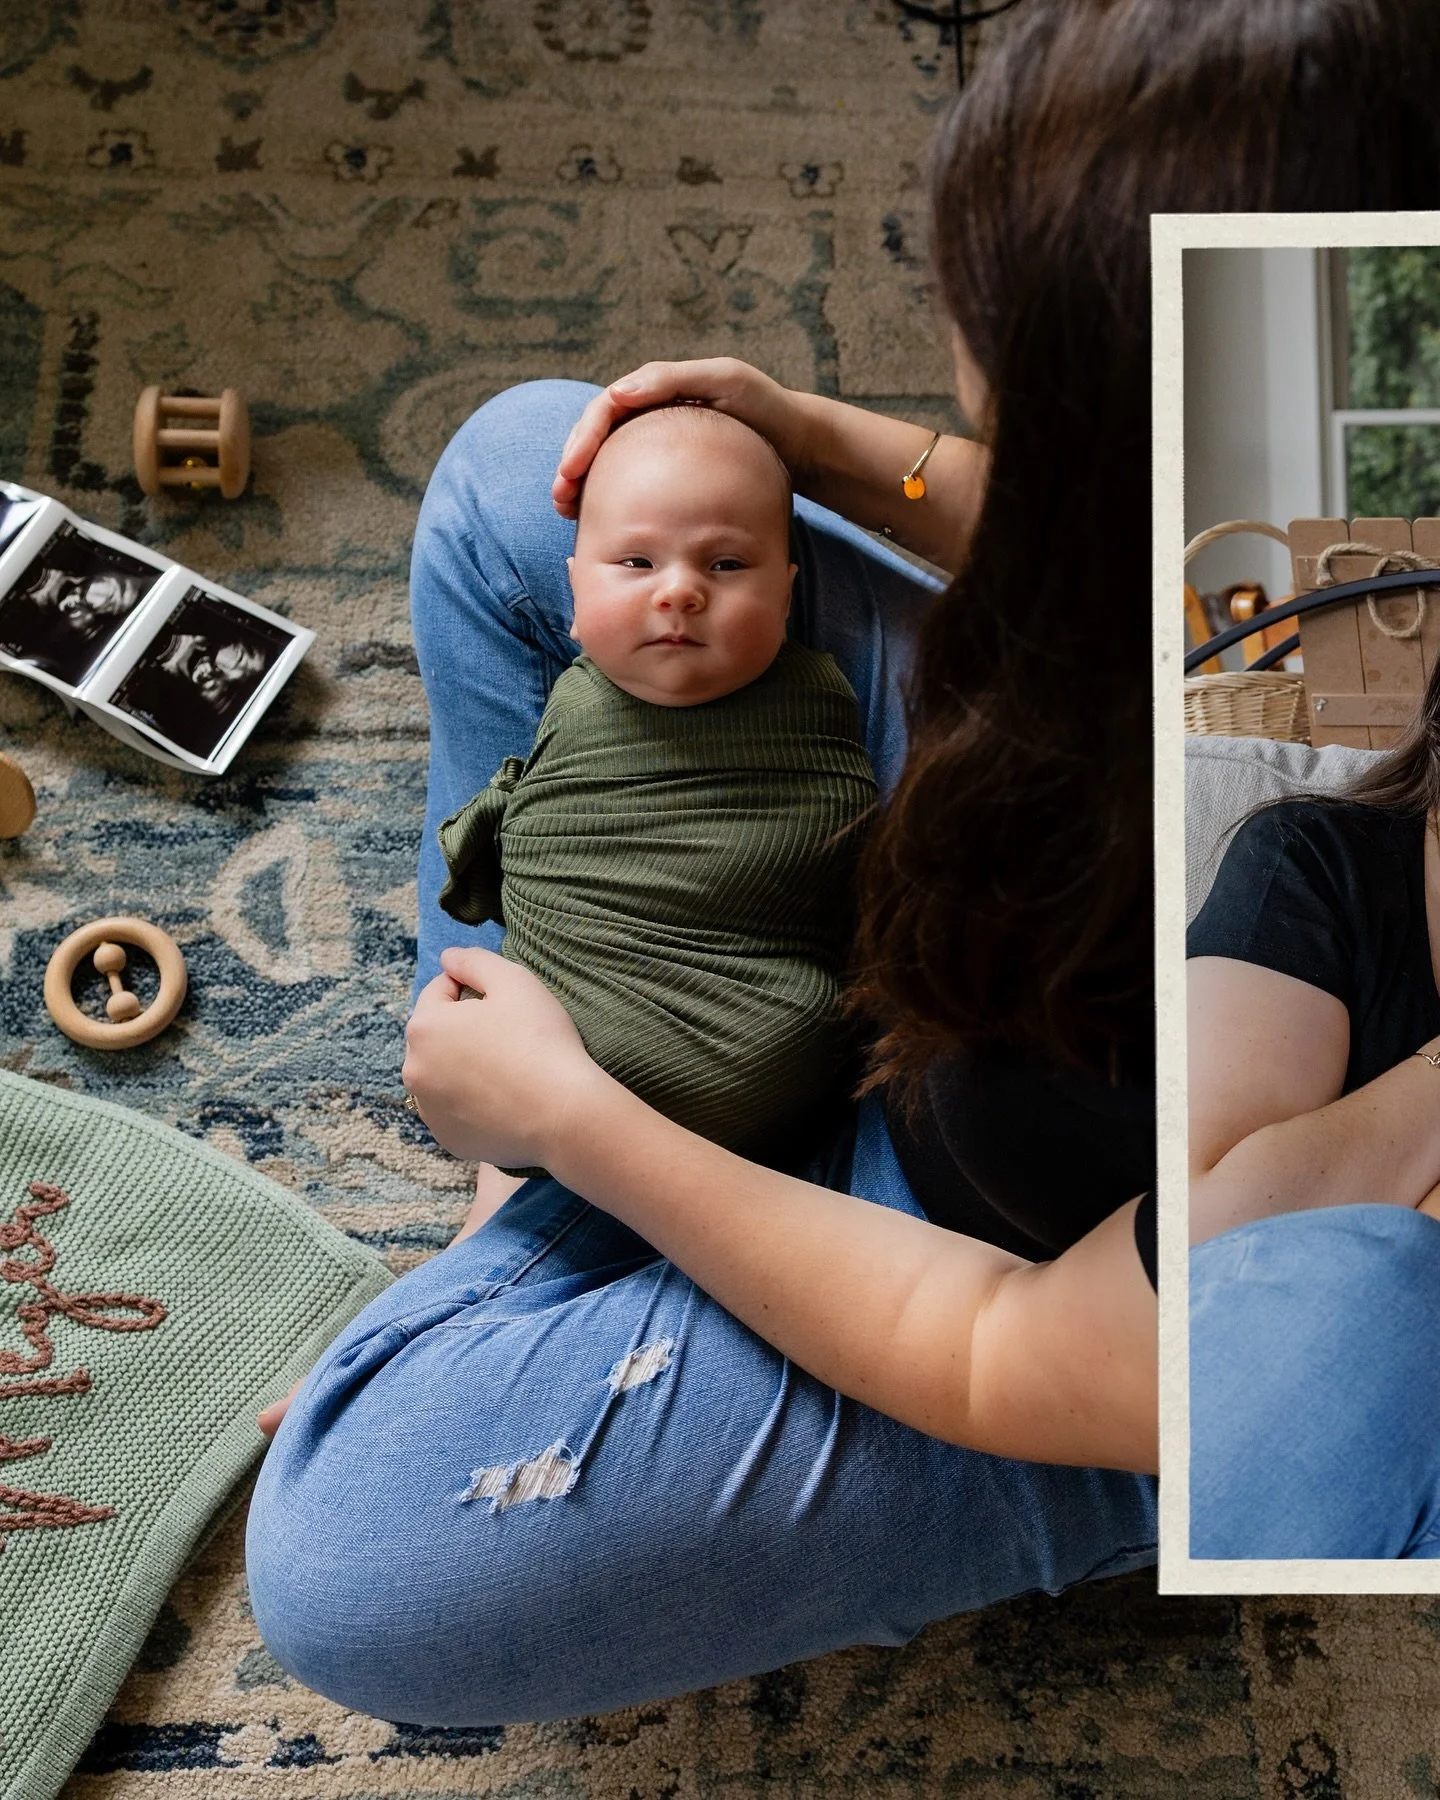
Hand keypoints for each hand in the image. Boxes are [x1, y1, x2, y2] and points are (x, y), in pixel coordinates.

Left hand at [402, 947, 603, 1167]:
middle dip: (463, 1029)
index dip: (474, 990)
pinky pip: (454, 1110)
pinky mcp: (447, 1139)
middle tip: (508, 1037)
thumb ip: (473, 960)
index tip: (506, 1004)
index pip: (440, 991)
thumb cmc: (540, 1041)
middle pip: (437, 1035)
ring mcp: (428, 1110)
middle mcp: (414, 1070)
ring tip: (506, 1070)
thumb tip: (447, 958)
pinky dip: (470, 1103)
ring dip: (463, 1066)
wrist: (564, 1114)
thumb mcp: (514, 980)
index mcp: (424, 1027)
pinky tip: (502, 1100)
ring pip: (442, 1074)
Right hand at [551, 358, 811, 517]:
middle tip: (561, 499)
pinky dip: (610, 500)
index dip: (582, 439)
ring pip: (607, 463)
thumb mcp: (727, 380)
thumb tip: (618, 393)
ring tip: (569, 513)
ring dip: (582, 486)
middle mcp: (650, 416)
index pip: (604, 410)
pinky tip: (602, 523)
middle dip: (572, 467)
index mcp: (656, 390)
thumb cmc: (766, 408)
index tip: (571, 470)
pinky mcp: (669, 474)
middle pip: (596, 438)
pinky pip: (630, 484)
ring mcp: (658, 446)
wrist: (797, 443)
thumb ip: (673, 379)